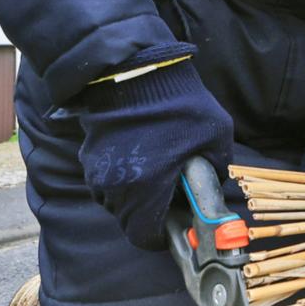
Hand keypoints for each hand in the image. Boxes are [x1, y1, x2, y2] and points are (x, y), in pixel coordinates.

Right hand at [73, 43, 233, 251]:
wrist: (136, 68)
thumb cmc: (179, 104)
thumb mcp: (215, 138)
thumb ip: (215, 171)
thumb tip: (213, 188)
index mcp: (144, 190)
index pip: (145, 236)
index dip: (164, 235)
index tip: (176, 222)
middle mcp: (113, 187)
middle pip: (129, 220)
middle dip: (150, 214)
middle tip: (170, 193)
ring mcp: (96, 171)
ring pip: (115, 201)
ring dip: (134, 196)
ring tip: (155, 171)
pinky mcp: (89, 154)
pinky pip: (106, 179)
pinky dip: (122, 177)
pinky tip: (141, 155)